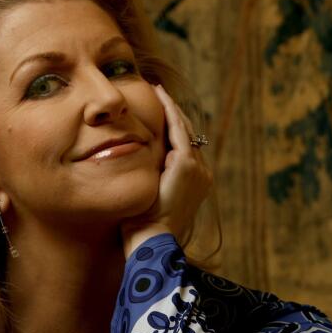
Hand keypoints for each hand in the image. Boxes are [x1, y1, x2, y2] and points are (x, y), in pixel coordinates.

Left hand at [120, 82, 212, 256]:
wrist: (153, 241)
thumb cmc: (143, 230)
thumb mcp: (147, 201)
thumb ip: (147, 181)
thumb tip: (130, 167)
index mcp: (195, 184)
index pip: (183, 150)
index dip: (172, 130)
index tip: (159, 115)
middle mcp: (201, 175)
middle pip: (187, 136)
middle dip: (173, 115)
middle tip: (159, 94)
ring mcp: (196, 169)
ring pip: (184, 130)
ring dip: (171, 108)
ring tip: (158, 91)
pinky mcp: (185, 164)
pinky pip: (178, 130)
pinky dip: (169, 111)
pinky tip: (159, 96)